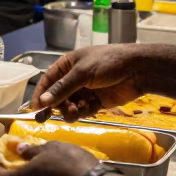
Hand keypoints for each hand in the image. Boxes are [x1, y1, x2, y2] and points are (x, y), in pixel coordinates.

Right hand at [32, 44, 153, 120]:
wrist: (138, 70)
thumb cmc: (108, 63)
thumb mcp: (82, 73)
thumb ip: (62, 89)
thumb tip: (42, 102)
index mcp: (67, 65)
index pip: (48, 81)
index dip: (41, 95)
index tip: (36, 109)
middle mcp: (74, 78)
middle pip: (58, 96)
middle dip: (58, 105)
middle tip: (59, 113)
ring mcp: (86, 90)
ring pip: (70, 105)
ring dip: (71, 110)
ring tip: (77, 111)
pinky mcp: (97, 102)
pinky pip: (84, 110)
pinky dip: (84, 112)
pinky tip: (88, 109)